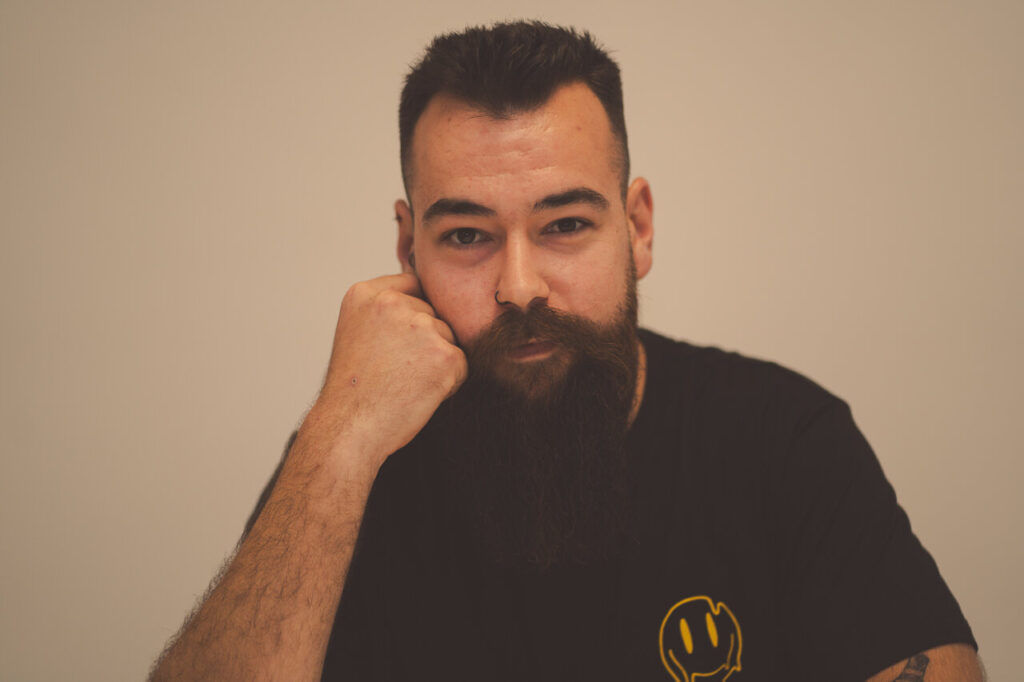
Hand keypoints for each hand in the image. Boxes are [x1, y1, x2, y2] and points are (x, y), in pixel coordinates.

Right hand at [314, 273, 466, 470]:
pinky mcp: (445, 354)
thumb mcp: (356, 332)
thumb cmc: (353, 390)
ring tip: (404, 382)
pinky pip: (461, 363)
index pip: (414, 285)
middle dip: (425, 340)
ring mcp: (420, 327)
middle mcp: (393, 303)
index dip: (414, 314)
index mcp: (366, 294)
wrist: (349, 428)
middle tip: (395, 369)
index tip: (399, 341)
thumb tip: (426, 300)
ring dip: (437, 360)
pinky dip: (448, 382)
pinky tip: (418, 393)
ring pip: (449, 337)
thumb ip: (386, 310)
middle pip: (434, 313)